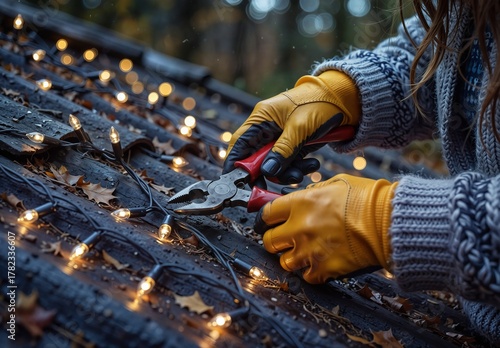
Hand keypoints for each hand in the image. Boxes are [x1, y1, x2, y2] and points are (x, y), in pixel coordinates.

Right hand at [223, 71, 359, 183]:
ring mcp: (281, 140)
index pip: (240, 144)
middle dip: (266, 174)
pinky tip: (313, 164)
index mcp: (262, 119)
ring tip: (303, 172)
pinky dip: (299, 169)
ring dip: (287, 173)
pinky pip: (290, 165)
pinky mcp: (295, 147)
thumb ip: (283, 149)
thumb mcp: (300, 126)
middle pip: (256, 159)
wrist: (345, 99)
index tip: (236, 182)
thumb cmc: (320, 102)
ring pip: (274, 166)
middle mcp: (268, 130)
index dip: (235, 164)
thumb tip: (267, 171)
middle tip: (271, 188)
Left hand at [255, 174, 397, 283]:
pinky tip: (321, 263)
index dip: (265, 219)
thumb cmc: (367, 199)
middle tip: (285, 239)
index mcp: (300, 203)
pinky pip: (306, 277)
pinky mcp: (324, 269)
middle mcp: (299, 228)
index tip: (268, 223)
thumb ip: (312, 192)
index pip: (266, 214)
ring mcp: (310, 251)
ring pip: (284, 262)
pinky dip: (312, 272)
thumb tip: (301, 197)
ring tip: (306, 252)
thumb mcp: (336, 183)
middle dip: (276, 240)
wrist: (389, 222)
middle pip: (269, 241)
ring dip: (293, 258)